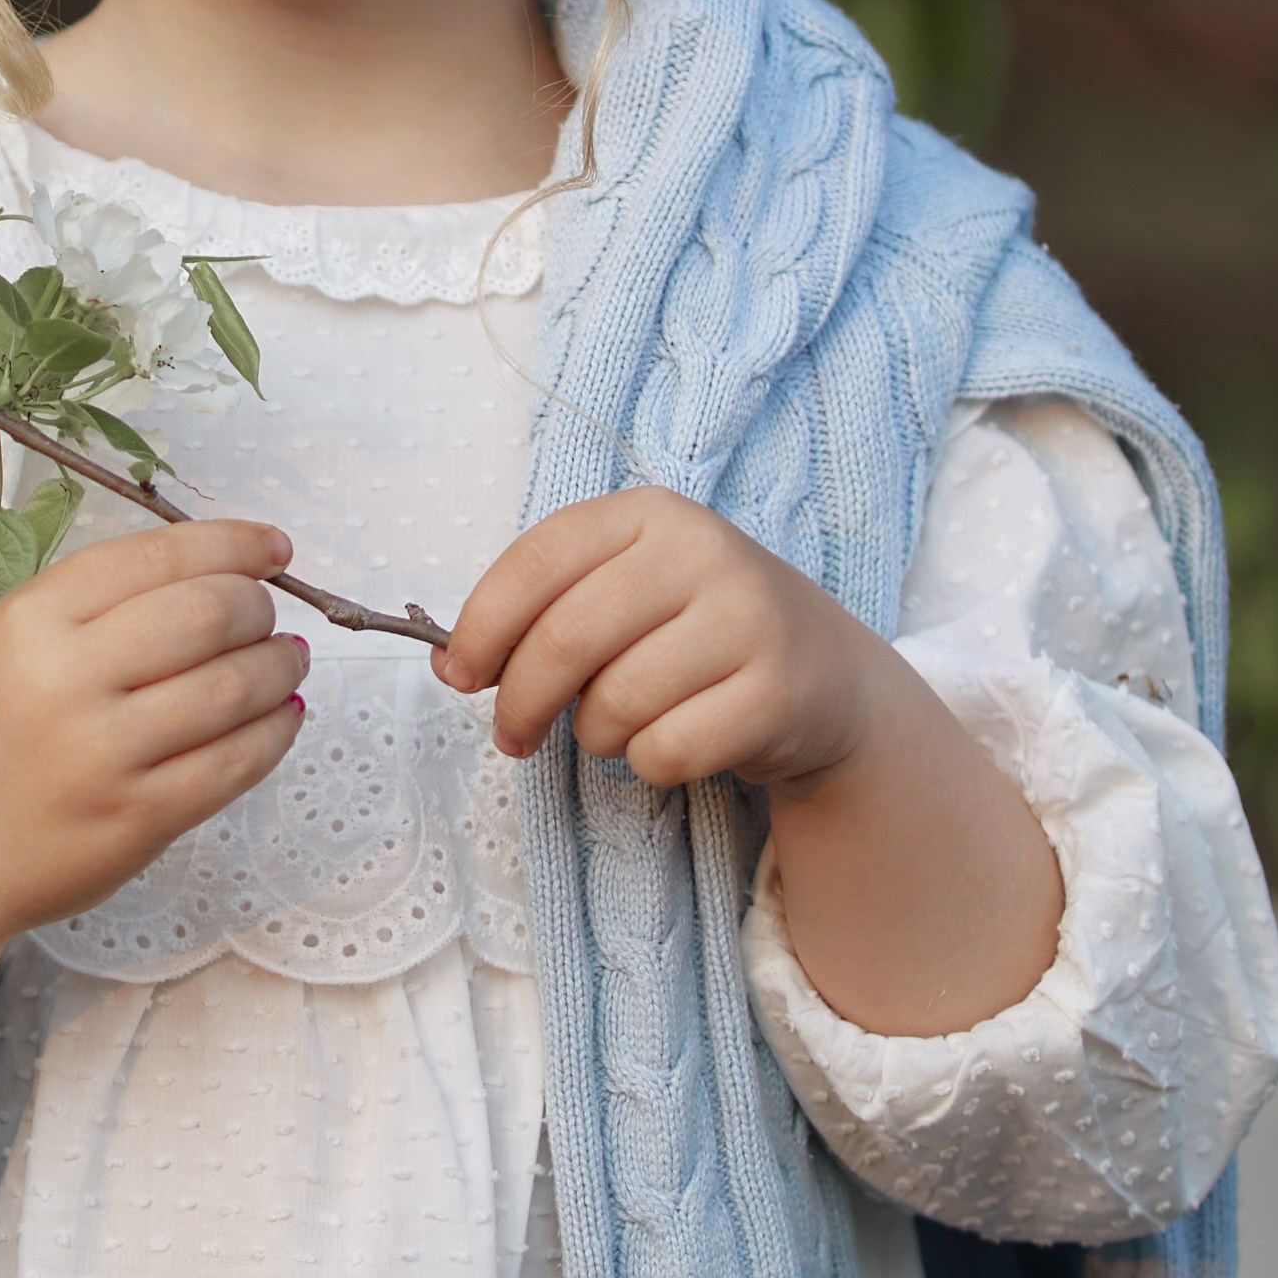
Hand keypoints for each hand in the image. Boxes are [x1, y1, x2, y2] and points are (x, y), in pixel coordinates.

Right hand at [0, 515, 308, 939]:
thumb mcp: (20, 642)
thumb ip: (107, 602)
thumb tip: (228, 570)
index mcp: (34, 618)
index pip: (157, 557)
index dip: (232, 545)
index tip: (274, 549)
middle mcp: (66, 678)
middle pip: (207, 613)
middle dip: (258, 607)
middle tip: (269, 616)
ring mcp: (102, 753)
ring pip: (232, 687)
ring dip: (279, 667)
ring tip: (288, 662)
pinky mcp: (135, 818)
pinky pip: (233, 763)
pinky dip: (274, 732)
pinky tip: (281, 717)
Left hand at [437, 485, 915, 796]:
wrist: (824, 673)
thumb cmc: (692, 631)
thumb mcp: (626, 590)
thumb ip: (543, 611)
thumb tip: (453, 663)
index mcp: (650, 513)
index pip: (536, 563)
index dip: (481, 627)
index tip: (459, 676)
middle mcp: (703, 552)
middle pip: (565, 638)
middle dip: (520, 701)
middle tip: (512, 735)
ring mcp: (749, 620)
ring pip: (614, 704)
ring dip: (596, 735)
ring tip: (618, 726)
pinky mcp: (779, 694)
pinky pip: (667, 751)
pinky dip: (650, 764)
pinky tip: (674, 743)